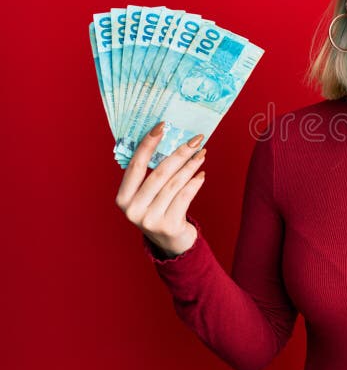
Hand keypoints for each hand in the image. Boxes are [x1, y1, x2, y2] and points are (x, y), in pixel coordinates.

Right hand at [115, 121, 206, 257]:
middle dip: (180, 153)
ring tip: (202, 154)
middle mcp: (132, 210)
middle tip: (196, 139)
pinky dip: (194, 183)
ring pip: (174, 184)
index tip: (163, 125)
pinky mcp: (168, 226)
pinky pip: (185, 197)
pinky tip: (201, 174)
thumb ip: (151, 175)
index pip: (135, 165)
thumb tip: (167, 139)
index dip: (148, 144)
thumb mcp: (147, 195)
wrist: (171, 243)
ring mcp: (149, 220)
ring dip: (191, 166)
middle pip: (159, 173)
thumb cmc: (159, 210)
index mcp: (122, 198)